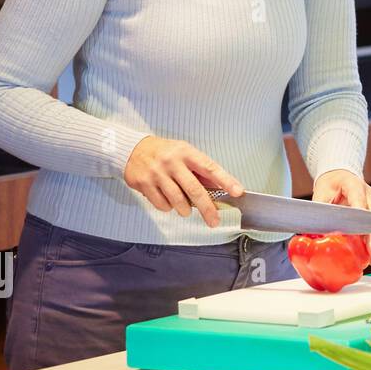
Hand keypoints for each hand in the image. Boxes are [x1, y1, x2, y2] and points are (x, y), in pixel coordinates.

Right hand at [124, 135, 243, 227]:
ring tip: (186, 209)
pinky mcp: (144, 184)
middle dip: (207, 208)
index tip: (237, 191)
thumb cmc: (164, 152)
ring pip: (177, 201)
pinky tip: (168, 201)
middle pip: (194, 190)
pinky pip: (161, 205)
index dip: (225, 180)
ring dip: (185, 209)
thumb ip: (201, 170)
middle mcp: (172, 163)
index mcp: (186, 153)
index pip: (210, 168)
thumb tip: (220, 186)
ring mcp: (156, 174)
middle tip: (214, 220)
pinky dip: (168, 208)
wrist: (132, 149)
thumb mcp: (185, 153)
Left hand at [313, 168, 370, 265]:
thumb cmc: (330, 183)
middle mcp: (367, 193)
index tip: (362, 234)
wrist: (338, 174)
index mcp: (354, 185)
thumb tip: (313, 232)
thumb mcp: (321, 193)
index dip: (362, 219)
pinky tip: (369, 252)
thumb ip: (320, 210)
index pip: (360, 202)